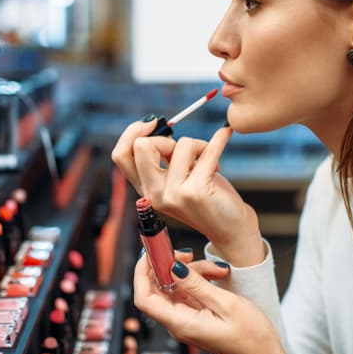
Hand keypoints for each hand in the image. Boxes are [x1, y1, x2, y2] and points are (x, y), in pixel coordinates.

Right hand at [111, 119, 262, 264]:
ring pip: (181, 144)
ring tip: (209, 161)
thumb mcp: (179, 179)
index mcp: (146, 189)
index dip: (132, 132)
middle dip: (166, 138)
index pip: (121, 155)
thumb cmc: (208, 198)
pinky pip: (207, 151)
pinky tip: (225, 134)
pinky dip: (219, 139)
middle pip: (141, 146)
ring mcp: (174, 194)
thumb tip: (158, 126)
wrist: (232, 230)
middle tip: (186, 150)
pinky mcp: (196, 192)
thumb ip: (164, 159)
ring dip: (200, 145)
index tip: (152, 122)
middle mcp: (155, 194)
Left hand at [134, 251, 290, 353]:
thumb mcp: (226, 305)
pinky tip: (217, 275)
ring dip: (193, 272)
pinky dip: (200, 280)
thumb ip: (197, 285)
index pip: (144, 299)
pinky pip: (188, 293)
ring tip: (219, 269)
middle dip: (169, 267)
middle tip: (187, 253)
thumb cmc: (251, 337)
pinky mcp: (196, 316)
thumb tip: (173, 268)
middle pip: (158, 289)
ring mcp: (186, 320)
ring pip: (176, 287)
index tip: (150, 253)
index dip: (141, 274)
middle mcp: (178, 323)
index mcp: (181, 324)